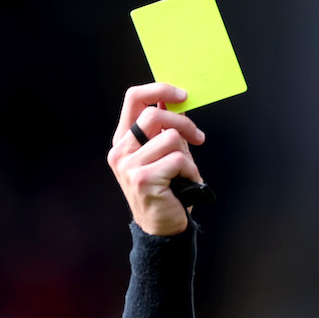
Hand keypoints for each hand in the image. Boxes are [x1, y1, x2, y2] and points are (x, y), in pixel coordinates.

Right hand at [107, 83, 204, 236]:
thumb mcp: (165, 154)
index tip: (183, 95)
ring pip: (170, 138)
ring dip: (187, 155)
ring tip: (186, 172)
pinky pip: (178, 160)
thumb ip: (166, 129)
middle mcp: (120, 151)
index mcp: (123, 140)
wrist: (163, 228)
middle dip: (183, 122)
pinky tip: (187, 183)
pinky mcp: (143, 179)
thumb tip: (176, 100)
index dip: (160, 89)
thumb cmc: (168, 190)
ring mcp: (129, 165)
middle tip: (198, 136)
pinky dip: (190, 171)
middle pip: (154, 114)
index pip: (134, 97)